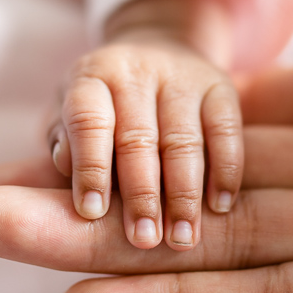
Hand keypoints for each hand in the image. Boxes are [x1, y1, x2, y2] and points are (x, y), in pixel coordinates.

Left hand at [47, 0, 241, 249]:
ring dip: (184, 195)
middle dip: (141, 195)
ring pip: (184, 140)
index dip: (91, 168)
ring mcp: (182, 76)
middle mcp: (136, 70)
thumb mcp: (70, 117)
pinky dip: (225, 172)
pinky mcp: (221, 86)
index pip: (89, 121)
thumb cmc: (104, 108)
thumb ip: (66, 148)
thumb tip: (69, 175)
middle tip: (143, 242)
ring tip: (182, 239)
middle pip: (139, 137)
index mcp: (91, 77)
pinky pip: (227, 131)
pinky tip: (220, 208)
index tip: (92, 214)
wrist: (157, 50)